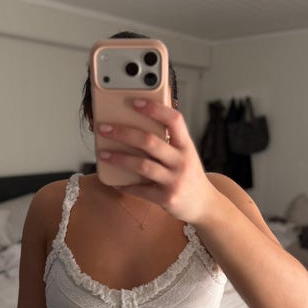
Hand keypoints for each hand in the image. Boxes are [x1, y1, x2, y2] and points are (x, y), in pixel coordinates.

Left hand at [97, 98, 215, 223]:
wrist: (204, 204)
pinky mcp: (167, 198)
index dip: (155, 109)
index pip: (174, 120)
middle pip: (150, 142)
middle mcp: (182, 161)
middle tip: (104, 128)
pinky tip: (114, 181)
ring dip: (119, 158)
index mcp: (186, 146)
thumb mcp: (186, 154)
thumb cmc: (189, 175)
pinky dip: (125, 185)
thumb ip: (169, 141)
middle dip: (123, 133)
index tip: (134, 102)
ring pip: (142, 165)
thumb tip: (139, 123)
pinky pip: (140, 190)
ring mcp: (175, 181)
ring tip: (102, 154)